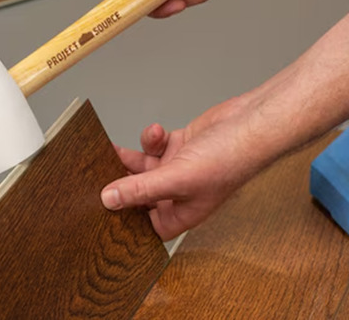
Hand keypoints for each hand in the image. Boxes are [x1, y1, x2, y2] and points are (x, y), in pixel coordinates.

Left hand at [100, 96, 268, 239]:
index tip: (100, 208)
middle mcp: (178, 194)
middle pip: (139, 193)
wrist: (251, 124)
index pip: (144, 225)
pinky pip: (155, 145)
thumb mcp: (176, 178)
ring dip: (132, 157)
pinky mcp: (180, 146)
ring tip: (116, 149)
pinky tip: (157, 132)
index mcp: (181, 213)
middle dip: (121, 182)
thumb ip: (141, 189)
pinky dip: (152, 138)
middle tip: (97, 173)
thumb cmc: (229, 159)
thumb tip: (109, 200)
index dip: (124, 218)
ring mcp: (179, 169)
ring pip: (143, 167)